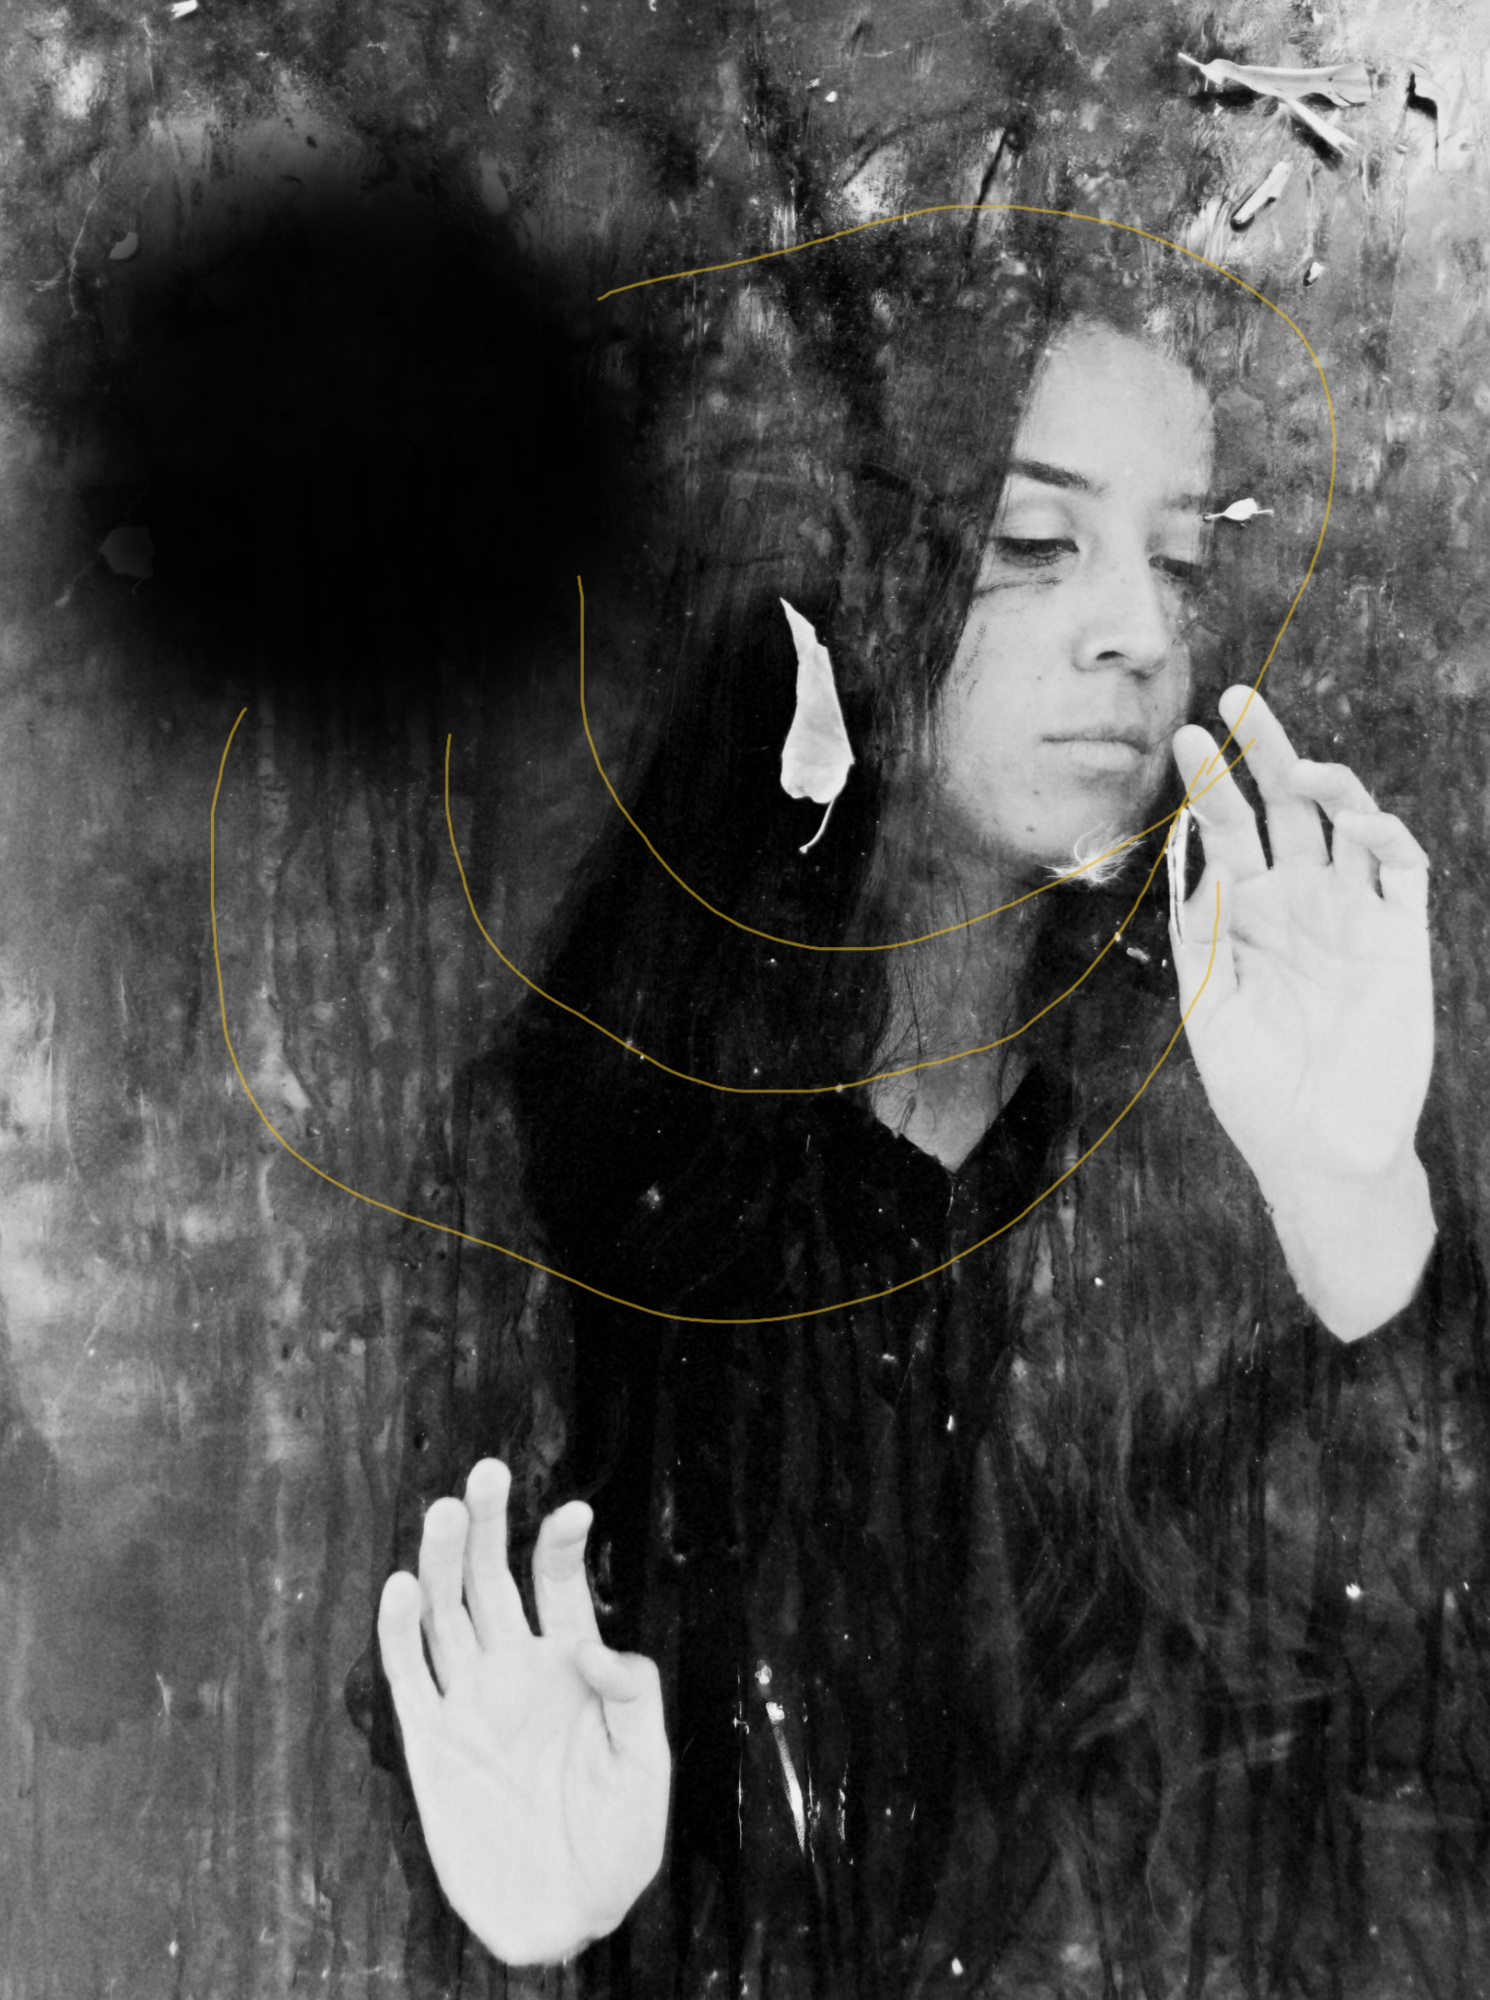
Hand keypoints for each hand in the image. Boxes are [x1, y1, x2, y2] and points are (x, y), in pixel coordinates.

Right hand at [378, 1460, 670, 1965]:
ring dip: (443, 1561)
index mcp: (569, 1665)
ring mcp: (469, 1701)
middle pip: (493, 1582)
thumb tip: (590, 1643)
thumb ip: (630, 1695)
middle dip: (490, 1526)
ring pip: (447, 1613)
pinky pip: (409, 1676)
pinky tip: (400, 1586)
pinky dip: (398, 1631)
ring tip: (444, 1511)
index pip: (558, 1585)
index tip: (572, 1511)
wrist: (565, 1911)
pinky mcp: (430, 1742)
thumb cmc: (617, 1837)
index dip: (560, 1545)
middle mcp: (513, 1669)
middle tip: (486, 1473)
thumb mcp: (646, 1763)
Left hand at [1169, 686, 1434, 1337]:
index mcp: (1247, 913)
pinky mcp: (1402, 940)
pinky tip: (1355, 823)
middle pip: (1287, 805)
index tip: (1185, 736)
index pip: (1228, 829)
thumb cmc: (1255, 1089)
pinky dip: (1384, 838)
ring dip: (1328, 786)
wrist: (1319, 1152)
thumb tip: (1198, 868)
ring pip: (1348, 824)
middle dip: (1264, 750)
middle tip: (1237, 697)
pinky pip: (1401, 873)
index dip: (1209, 783)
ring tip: (1299, 768)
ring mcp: (1353, 915)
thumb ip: (1202, 941)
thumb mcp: (1208, 1012)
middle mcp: (1300, 901)